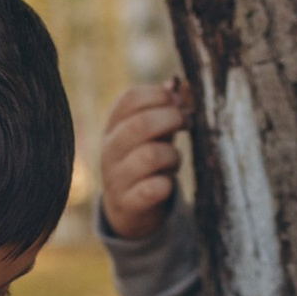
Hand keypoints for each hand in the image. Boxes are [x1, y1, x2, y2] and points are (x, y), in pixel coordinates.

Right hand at [101, 80, 189, 240]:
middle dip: (172, 119)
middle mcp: (109, 149)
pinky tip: (167, 184)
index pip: (130, 99)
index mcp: (113, 126)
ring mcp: (116, 177)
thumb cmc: (145, 161)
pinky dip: (166, 185)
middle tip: (187, 123)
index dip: (159, 95)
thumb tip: (177, 86)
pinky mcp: (128, 203)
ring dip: (173, 155)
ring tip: (174, 160)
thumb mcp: (151, 133)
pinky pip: (151, 189)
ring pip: (151, 156)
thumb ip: (163, 109)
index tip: (179, 102)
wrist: (128, 209)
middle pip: (140, 124)